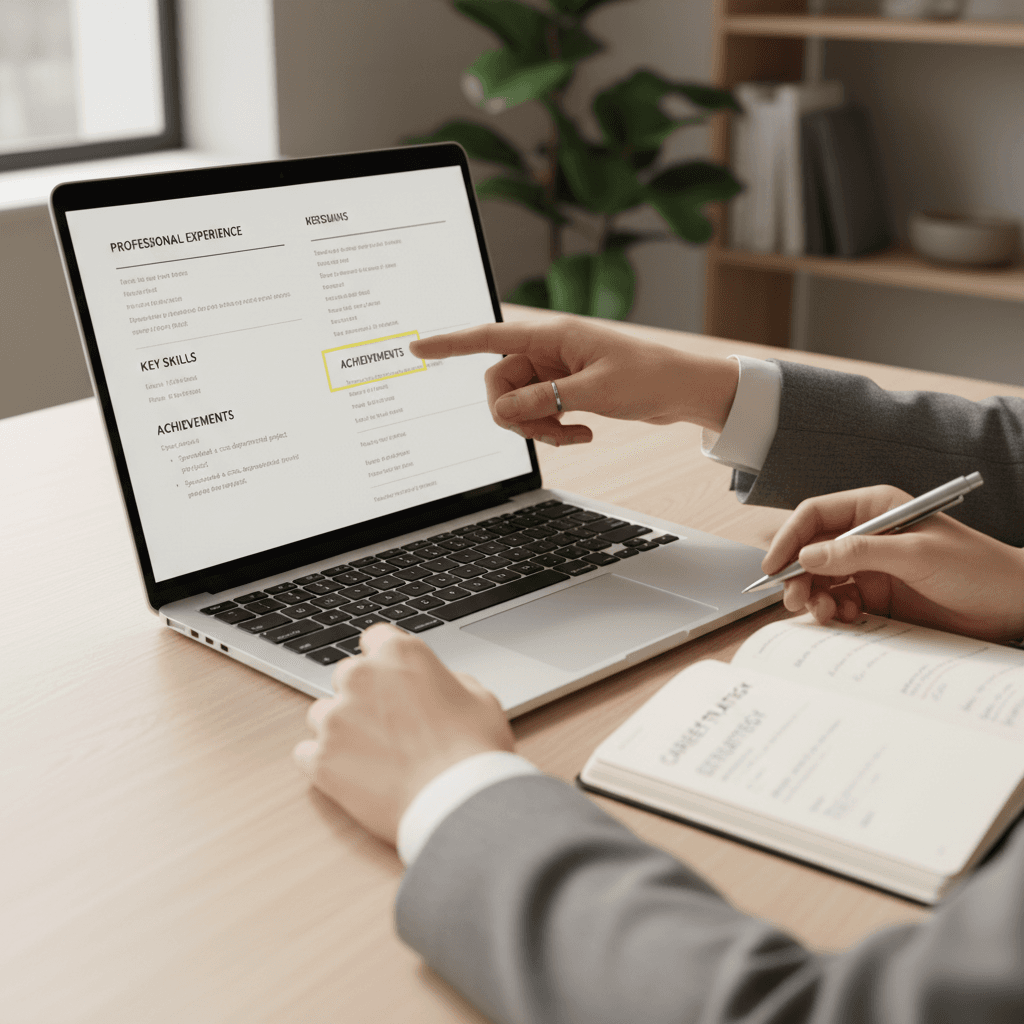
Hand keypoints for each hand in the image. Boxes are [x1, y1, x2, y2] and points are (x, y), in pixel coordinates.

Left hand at [292, 624, 514, 845]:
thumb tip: (437, 685)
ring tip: (372, 754)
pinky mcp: (321, 759)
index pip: (375, 638)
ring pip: (322, 713)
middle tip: (388, 723)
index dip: (384, 659)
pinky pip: (306, 752)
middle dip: (363, 694)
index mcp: (400, 654)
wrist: (458, 802)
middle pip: (347, 674)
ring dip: (341, 727)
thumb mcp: (479, 697)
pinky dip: (324, 761)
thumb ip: (446, 681)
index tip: (388, 675)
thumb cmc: (475, 749)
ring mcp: (336, 718)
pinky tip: (351, 773)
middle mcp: (361, 677)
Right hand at [409, 317, 737, 445]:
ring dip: (537, 427)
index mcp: (553, 336)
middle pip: (499, 382)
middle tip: (546, 431)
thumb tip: (503, 410)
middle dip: (515, 414)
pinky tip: (582, 435)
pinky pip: (539, 413)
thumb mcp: (594, 393)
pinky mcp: (566, 391)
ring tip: (572, 435)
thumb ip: (544, 400)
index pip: (490, 337)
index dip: (451, 343)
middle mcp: (549, 351)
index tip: (418, 347)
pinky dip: (553, 430)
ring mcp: (556, 372)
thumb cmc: (649, 377)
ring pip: (518, 404)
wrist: (684, 390)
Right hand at [762, 484, 1023, 642]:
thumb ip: (859, 552)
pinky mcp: (878, 596)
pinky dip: (835, 612)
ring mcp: (871, 567)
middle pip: (811, 550)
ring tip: (823, 613)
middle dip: (797, 574)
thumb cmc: (976, 568)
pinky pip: (840, 602)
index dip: (789, 538)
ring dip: (814, 596)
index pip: (815, 515)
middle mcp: (867, 535)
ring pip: (821, 579)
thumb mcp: (916, 554)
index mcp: (875, 509)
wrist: (1013, 605)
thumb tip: (808, 555)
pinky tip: (848, 618)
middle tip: (795, 599)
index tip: (773, 566)